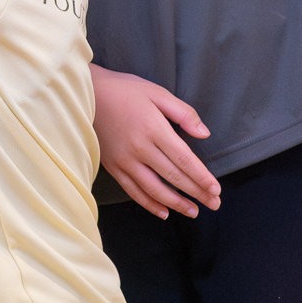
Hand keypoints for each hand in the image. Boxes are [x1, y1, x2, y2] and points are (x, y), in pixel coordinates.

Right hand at [91, 66, 220, 218]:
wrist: (84, 96)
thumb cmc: (123, 90)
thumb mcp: (156, 92)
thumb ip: (183, 113)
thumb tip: (204, 133)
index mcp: (153, 128)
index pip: (184, 159)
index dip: (201, 177)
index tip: (216, 190)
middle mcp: (139, 148)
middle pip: (173, 177)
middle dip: (197, 193)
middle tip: (214, 204)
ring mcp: (124, 160)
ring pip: (154, 190)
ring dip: (176, 204)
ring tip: (193, 211)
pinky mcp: (113, 167)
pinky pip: (133, 191)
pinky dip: (150, 205)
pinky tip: (164, 212)